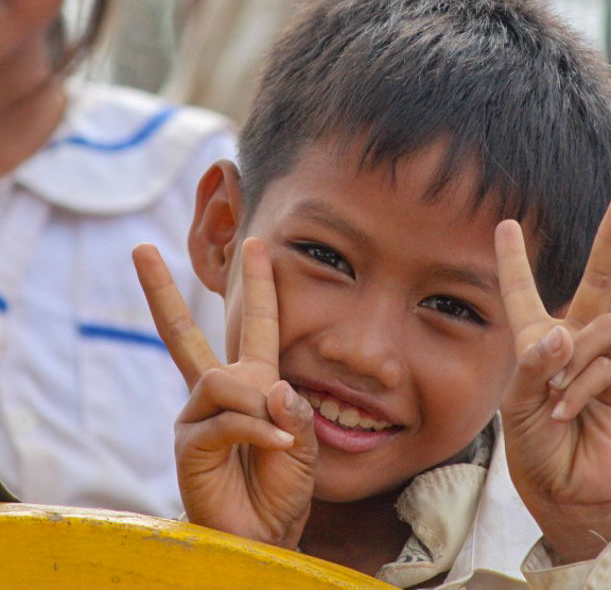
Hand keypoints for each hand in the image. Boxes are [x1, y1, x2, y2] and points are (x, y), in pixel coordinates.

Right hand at [132, 238, 316, 547]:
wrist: (265, 530)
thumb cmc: (283, 483)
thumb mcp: (304, 439)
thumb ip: (293, 409)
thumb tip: (272, 385)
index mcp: (252, 380)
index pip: (255, 323)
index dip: (258, 284)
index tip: (257, 244)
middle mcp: (217, 390)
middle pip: (182, 333)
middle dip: (161, 291)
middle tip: (142, 249)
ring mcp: (197, 415)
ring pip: (219, 378)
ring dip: (256, 403)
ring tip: (276, 435)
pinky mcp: (188, 443)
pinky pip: (224, 418)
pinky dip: (256, 428)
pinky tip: (274, 445)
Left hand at [495, 196, 610, 564]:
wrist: (565, 488)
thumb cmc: (534, 443)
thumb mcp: (517, 401)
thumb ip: (533, 363)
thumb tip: (566, 332)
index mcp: (539, 339)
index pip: (525, 291)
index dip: (514, 259)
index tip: (506, 224)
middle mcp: (576, 341)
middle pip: (600, 279)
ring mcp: (606, 359)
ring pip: (602, 323)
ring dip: (573, 356)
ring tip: (555, 392)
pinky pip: (607, 364)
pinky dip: (579, 386)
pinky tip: (566, 410)